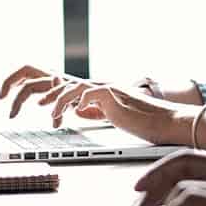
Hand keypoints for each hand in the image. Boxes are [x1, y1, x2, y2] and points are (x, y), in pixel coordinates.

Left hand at [51, 83, 188, 144]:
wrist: (166, 121)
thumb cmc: (144, 122)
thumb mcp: (112, 116)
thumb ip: (94, 110)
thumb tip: (77, 109)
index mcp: (100, 92)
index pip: (72, 86)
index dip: (56, 90)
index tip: (42, 100)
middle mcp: (102, 87)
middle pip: (68, 84)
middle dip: (50, 94)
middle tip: (39, 105)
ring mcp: (108, 90)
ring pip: (75, 87)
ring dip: (60, 101)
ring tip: (52, 115)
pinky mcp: (114, 96)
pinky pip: (90, 93)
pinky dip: (79, 102)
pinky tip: (76, 112)